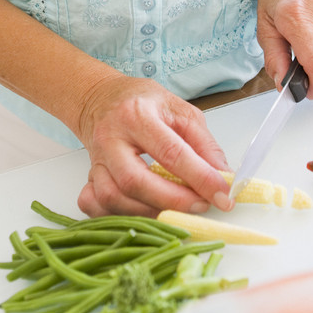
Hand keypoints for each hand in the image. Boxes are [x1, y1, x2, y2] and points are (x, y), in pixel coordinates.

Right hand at [75, 75, 231, 216]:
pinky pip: (95, 204)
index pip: (170, 152)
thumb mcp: (179, 110)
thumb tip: (224, 176)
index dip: (200, 177)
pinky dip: (116, 215)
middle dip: (173, 201)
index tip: (222, 195)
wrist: (101, 98)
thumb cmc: (142, 102)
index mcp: (137, 115)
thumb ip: (203, 143)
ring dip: (150, 213)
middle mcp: (111, 138)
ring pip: (115, 198)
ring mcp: (96, 159)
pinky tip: (140, 211)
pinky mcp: (88, 176)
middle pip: (136, 181)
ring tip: (176, 211)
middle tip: (201, 206)